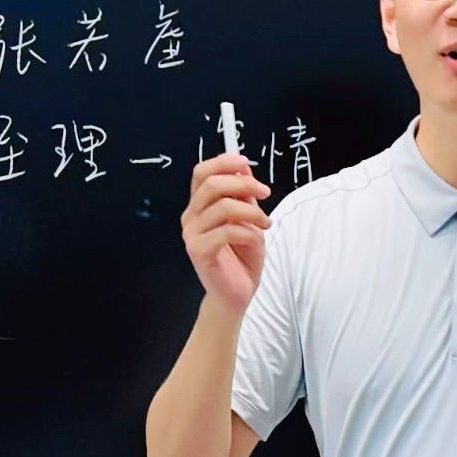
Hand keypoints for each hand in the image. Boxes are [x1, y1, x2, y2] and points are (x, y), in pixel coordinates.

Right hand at [180, 153, 270, 315]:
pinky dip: (248, 232)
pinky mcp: (198, 251)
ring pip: (222, 206)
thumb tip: (243, 168)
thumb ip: (243, 196)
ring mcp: (191, 235)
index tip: (245, 163)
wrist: (236, 294)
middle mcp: (190, 217)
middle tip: (265, 193)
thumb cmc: (241, 258)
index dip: (222, 162)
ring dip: (251, 211)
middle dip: (243, 184)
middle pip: (212, 184)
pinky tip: (256, 240)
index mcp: (199, 206)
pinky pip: (227, 231)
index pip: (201, 173)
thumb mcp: (248, 219)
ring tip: (265, 223)